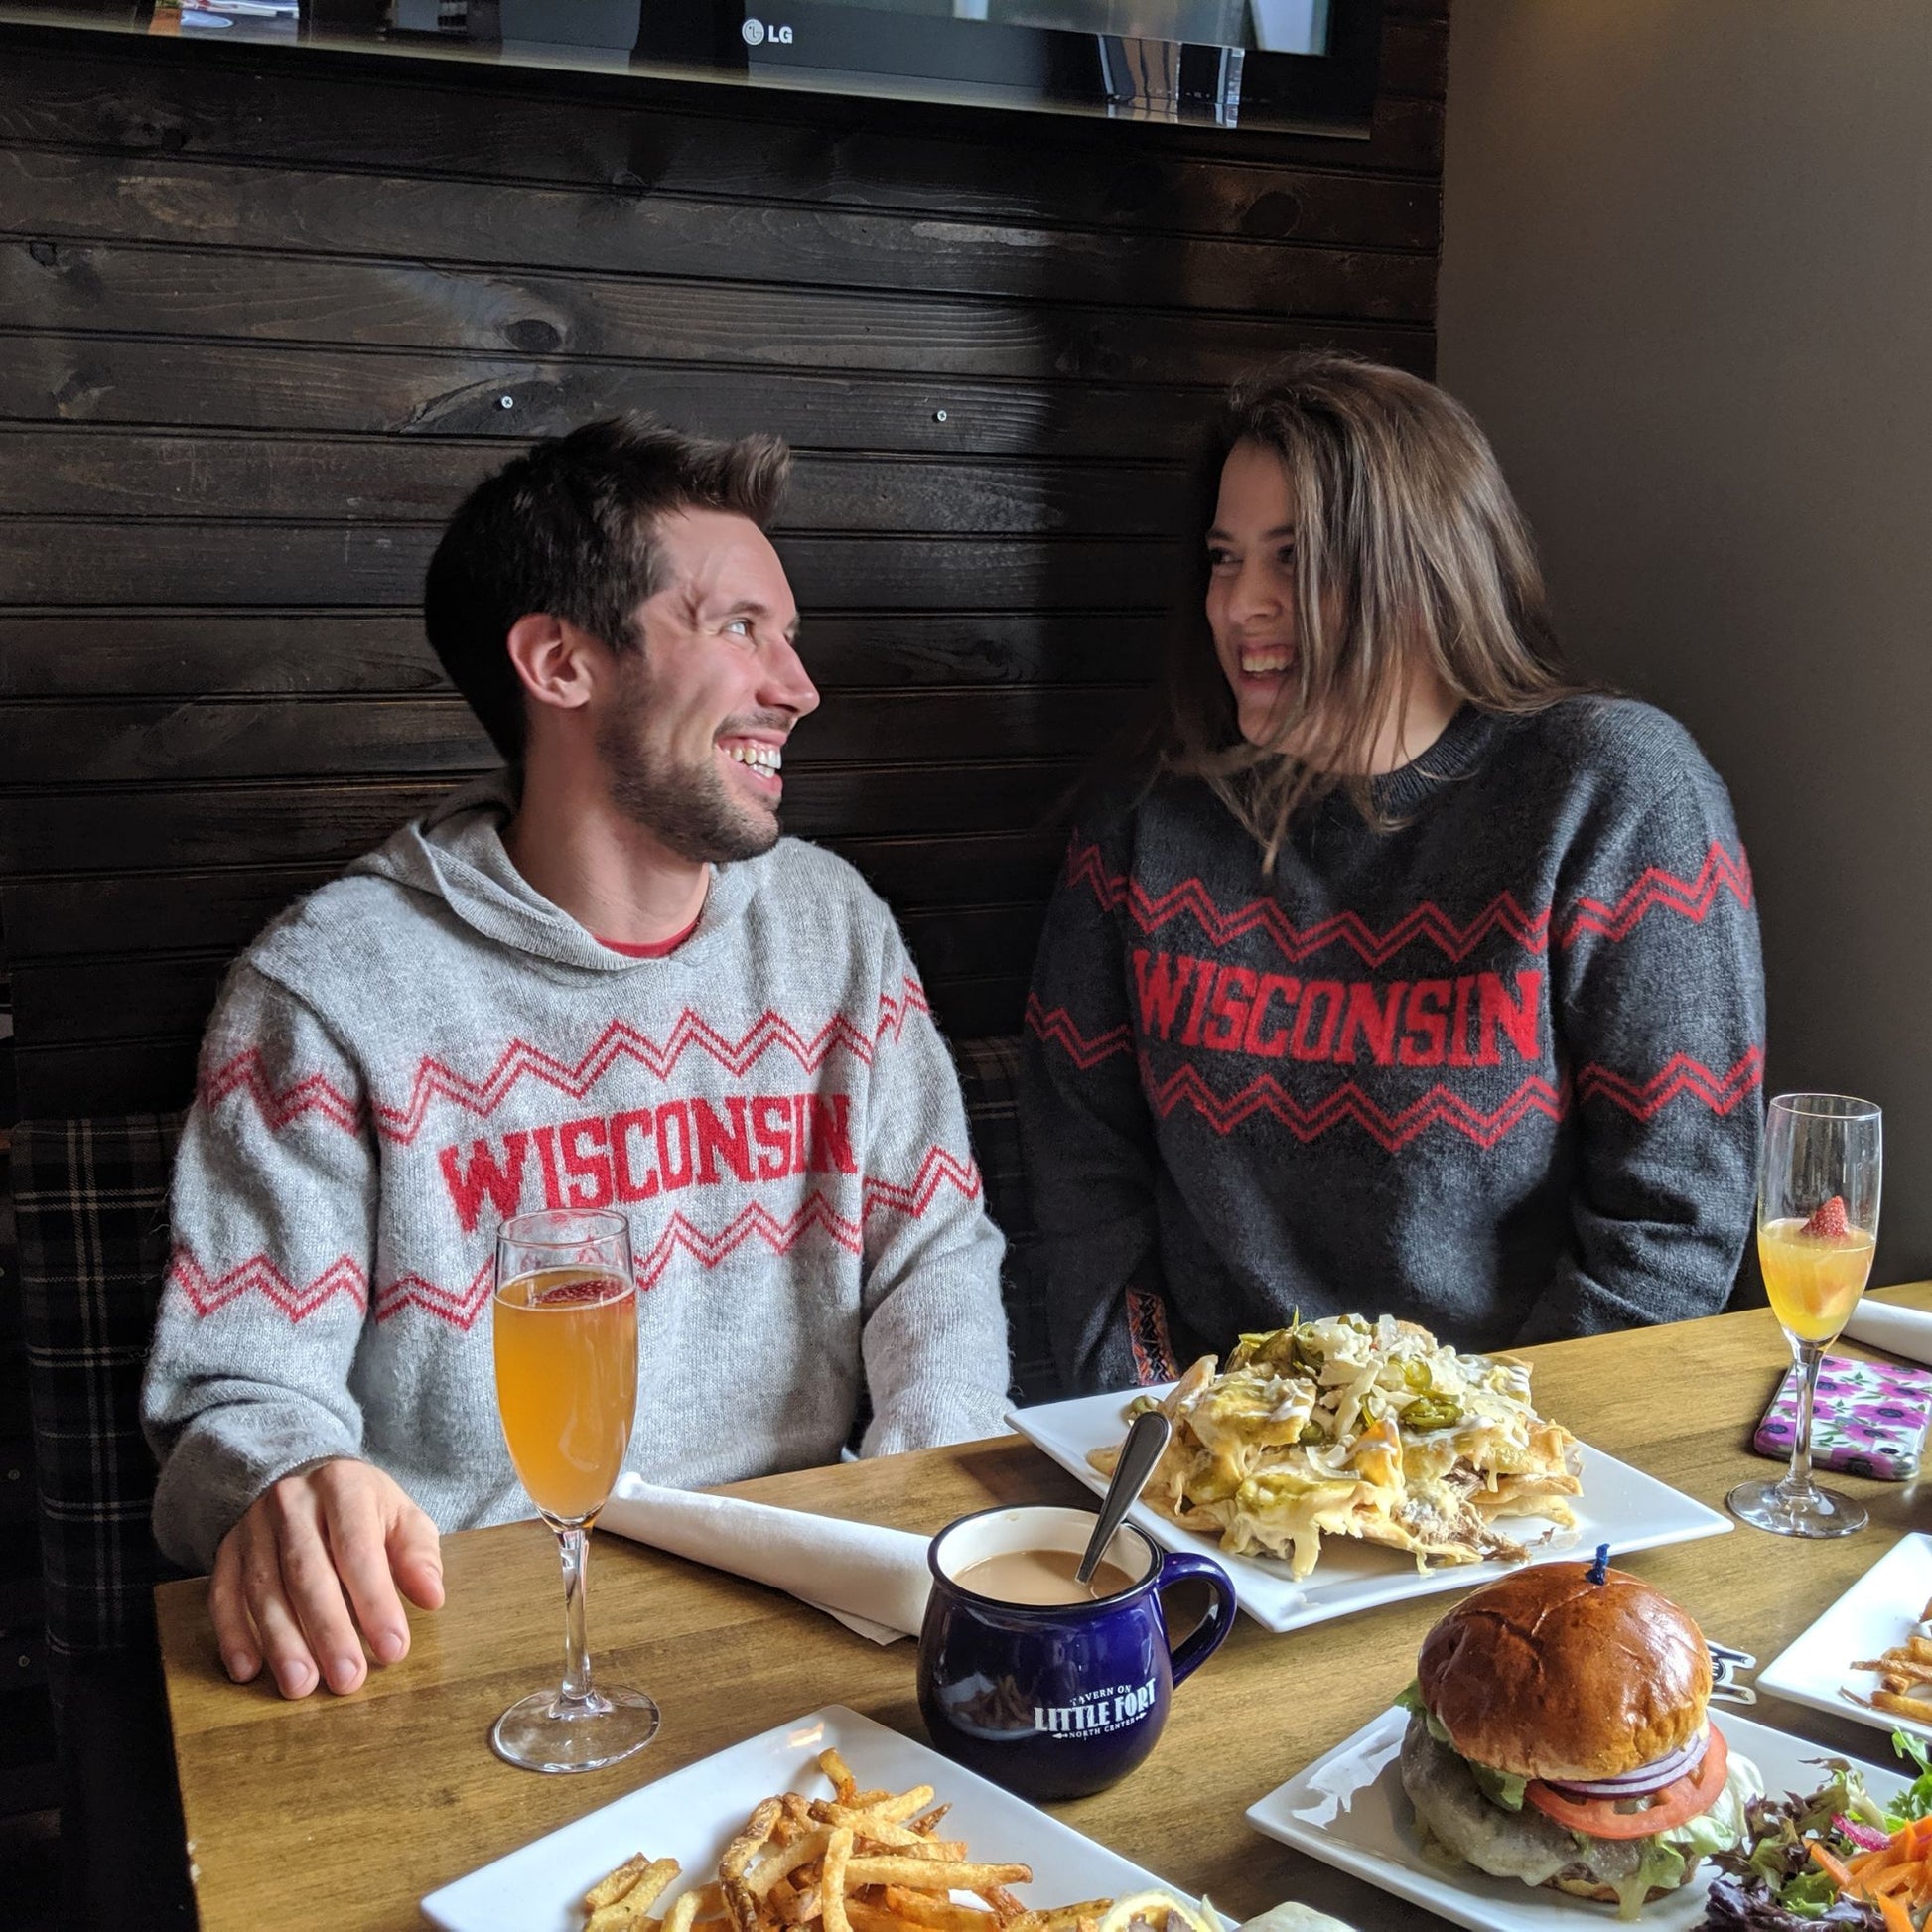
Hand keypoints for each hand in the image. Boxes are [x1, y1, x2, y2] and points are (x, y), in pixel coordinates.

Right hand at [209, 1458, 444, 1697]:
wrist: (305, 1478)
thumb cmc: (363, 1509)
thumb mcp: (400, 1517)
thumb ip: (417, 1556)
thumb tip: (431, 1597)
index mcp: (343, 1486)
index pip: (358, 1550)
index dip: (375, 1602)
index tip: (393, 1649)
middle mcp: (292, 1501)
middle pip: (307, 1573)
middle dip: (328, 1631)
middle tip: (347, 1680)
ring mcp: (253, 1526)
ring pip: (263, 1589)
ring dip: (282, 1643)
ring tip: (302, 1685)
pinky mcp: (226, 1550)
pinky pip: (224, 1596)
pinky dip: (233, 1636)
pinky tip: (248, 1670)